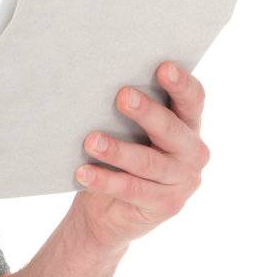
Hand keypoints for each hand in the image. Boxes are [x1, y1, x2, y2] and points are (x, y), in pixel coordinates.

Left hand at [68, 61, 209, 251]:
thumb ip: (129, 110)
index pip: (193, 100)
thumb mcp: (130, 131)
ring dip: (118, 151)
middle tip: (122, 96)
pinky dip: (105, 181)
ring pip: (148, 163)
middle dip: (147, 112)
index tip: (163, 66)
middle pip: (171, 130)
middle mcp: (193, 152)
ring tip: (91, 141)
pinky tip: (84, 172)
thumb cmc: (120, 154)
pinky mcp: (166, 206)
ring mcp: (183, 182)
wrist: (110, 209)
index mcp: (189, 124)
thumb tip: (100, 80)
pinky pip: (132, 190)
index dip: (181, 83)